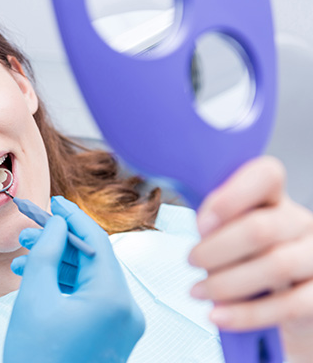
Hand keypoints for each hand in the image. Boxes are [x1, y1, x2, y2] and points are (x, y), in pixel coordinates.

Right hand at [4, 196, 143, 362]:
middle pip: (93, 259)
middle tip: (28, 231)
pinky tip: (38, 278)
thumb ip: (45, 251)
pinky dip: (67, 286)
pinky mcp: (113, 335)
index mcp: (113, 300)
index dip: (72, 217)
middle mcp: (127, 311)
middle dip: (58, 243)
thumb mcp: (34, 297)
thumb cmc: (36, 359)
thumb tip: (56, 223)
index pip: (96, 241)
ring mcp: (123, 326)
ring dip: (59, 264)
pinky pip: (91, 298)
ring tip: (24, 257)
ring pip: (90, 278)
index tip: (54, 202)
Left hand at [188, 156, 312, 361]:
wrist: (281, 300)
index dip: (232, 195)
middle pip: (262, 228)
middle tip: (191, 261)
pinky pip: (288, 305)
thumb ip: (216, 224)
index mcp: (273, 198)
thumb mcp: (228, 233)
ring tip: (197, 291)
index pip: (265, 175)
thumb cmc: (245, 257)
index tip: (202, 222)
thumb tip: (203, 228)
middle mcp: (300, 222)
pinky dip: (246, 314)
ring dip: (227, 283)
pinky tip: (218, 316)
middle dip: (217, 248)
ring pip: (275, 266)